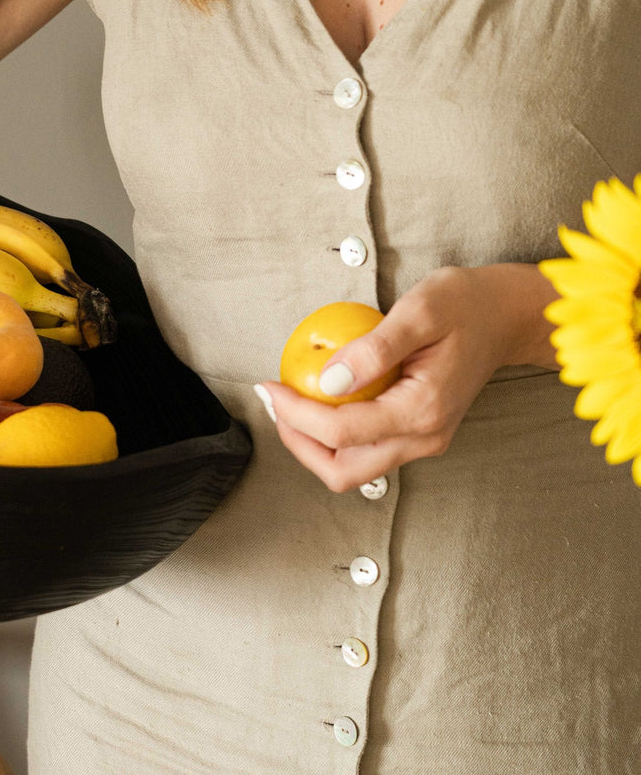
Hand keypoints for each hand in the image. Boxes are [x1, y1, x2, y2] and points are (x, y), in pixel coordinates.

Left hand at [255, 264, 557, 492]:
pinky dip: (334, 434)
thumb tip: (328, 379)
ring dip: (313, 443)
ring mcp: (424, 440)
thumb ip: (374, 349)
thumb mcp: (419, 311)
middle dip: (298, 443)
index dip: (295, 414)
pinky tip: (318, 399)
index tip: (269, 386)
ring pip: (353, 466)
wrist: (505, 316)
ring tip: (287, 402)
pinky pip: (366, 448)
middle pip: (344, 470)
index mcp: (423, 411)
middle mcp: (425, 437)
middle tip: (272, 402)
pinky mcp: (418, 433)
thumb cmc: (465, 305)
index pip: (342, 432)